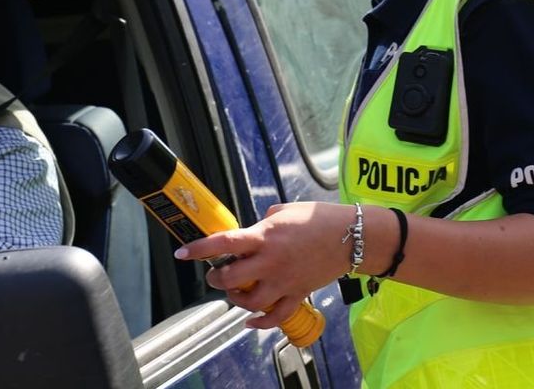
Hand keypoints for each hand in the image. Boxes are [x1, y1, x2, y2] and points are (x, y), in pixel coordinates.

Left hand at [175, 201, 351, 328]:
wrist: (350, 237)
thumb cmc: (317, 218)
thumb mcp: (283, 212)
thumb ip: (262, 225)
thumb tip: (250, 234)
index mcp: (264, 236)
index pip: (223, 243)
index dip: (198, 249)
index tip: (182, 253)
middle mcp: (270, 261)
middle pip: (230, 279)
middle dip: (216, 278)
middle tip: (215, 274)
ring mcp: (284, 281)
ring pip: (249, 302)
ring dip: (235, 299)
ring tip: (233, 292)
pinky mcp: (298, 294)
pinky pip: (275, 317)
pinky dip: (259, 323)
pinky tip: (250, 321)